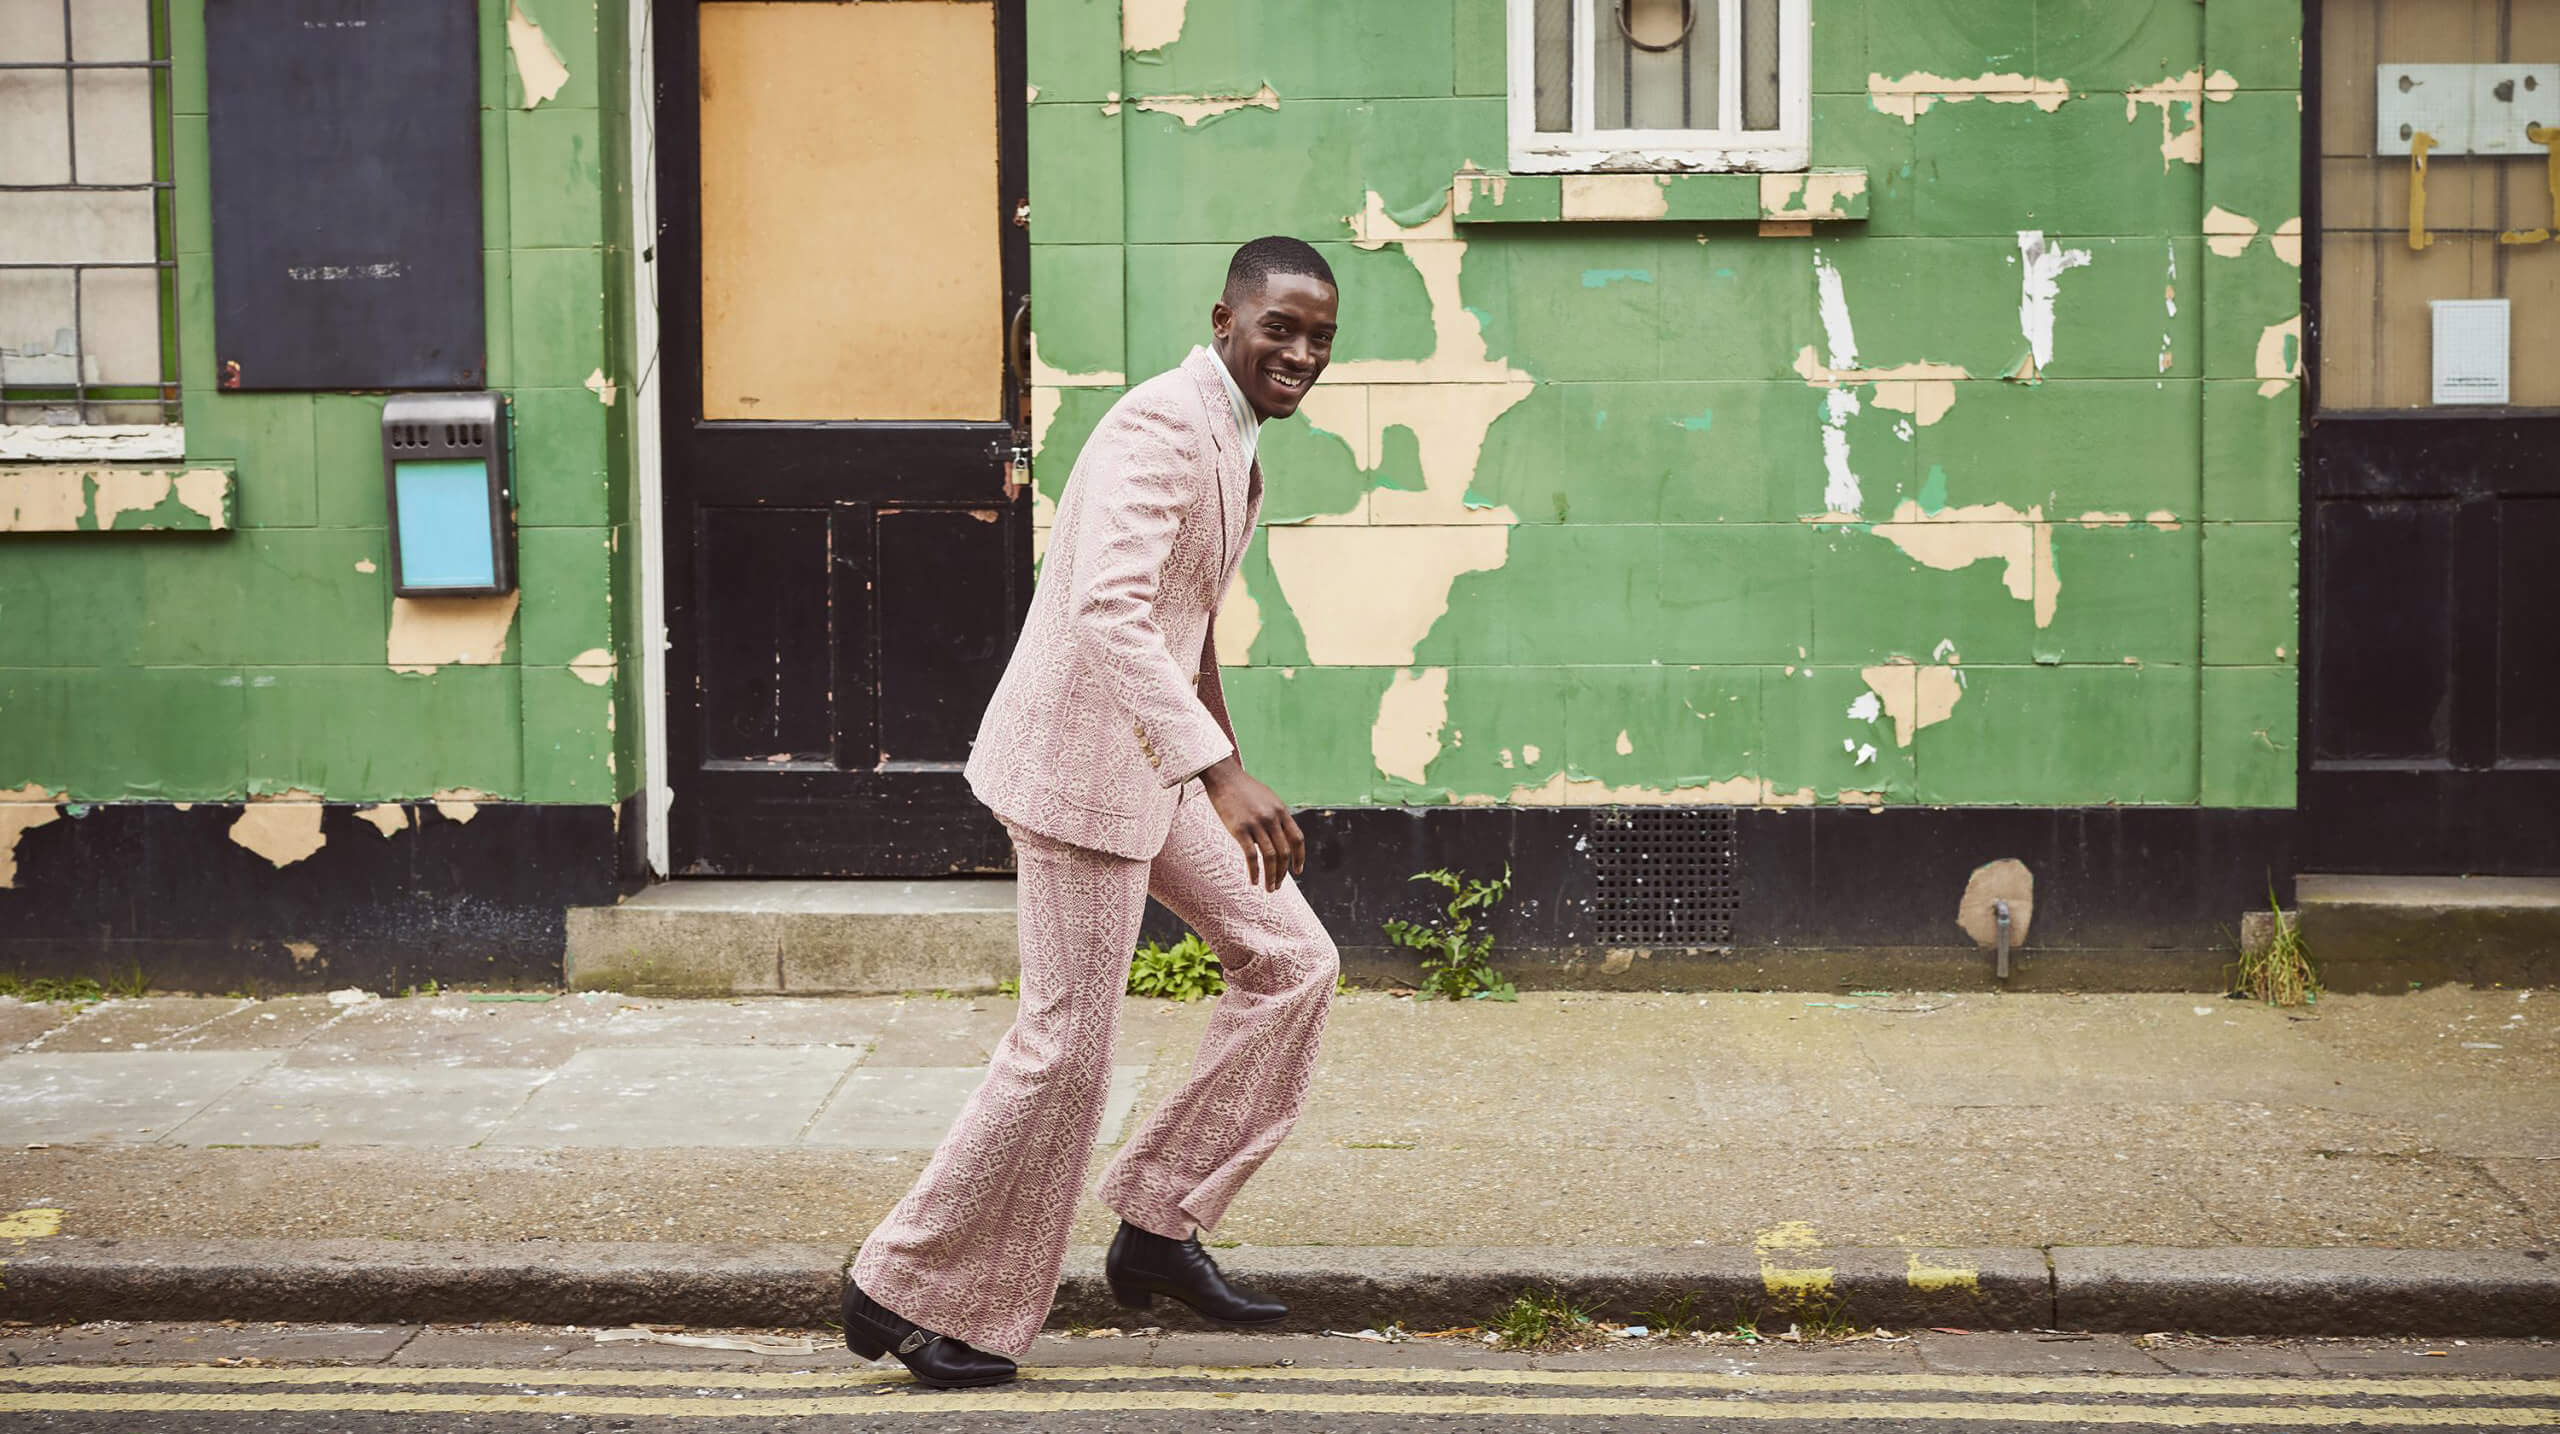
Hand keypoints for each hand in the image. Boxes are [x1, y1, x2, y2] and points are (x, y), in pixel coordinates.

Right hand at [1199, 755, 1303, 892]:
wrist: (1224, 776)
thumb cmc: (1244, 789)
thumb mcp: (1268, 799)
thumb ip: (1276, 817)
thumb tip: (1279, 837)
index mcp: (1281, 810)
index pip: (1297, 839)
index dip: (1300, 857)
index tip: (1298, 871)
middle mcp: (1272, 818)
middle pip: (1284, 852)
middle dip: (1283, 872)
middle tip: (1278, 885)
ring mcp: (1256, 824)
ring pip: (1270, 857)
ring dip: (1271, 876)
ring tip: (1269, 888)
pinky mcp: (1240, 829)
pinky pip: (1251, 856)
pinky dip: (1255, 871)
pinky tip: (1253, 881)